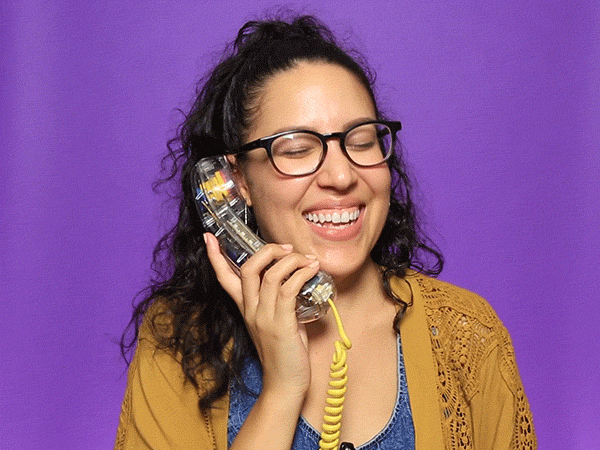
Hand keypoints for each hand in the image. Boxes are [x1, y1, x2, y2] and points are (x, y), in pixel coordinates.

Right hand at [204, 233, 319, 397]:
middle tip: (287, 248)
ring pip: (270, 275)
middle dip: (267, 250)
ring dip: (290, 261)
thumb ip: (281, 301)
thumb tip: (297, 282)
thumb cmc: (284, 354)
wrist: (284, 385)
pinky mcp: (281, 324)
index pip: (225, 279)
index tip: (209, 238)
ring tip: (306, 259)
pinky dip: (302, 274)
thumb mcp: (277, 322)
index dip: (216, 257)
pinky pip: (289, 289)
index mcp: (246, 309)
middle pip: (249, 269)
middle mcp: (251, 310)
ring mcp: (264, 317)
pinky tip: (312, 271)